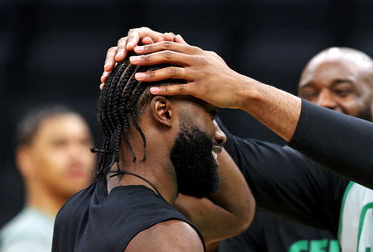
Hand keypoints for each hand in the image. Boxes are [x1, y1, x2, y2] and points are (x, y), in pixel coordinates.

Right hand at [100, 27, 184, 87]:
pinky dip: (107, 74)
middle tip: (119, 59)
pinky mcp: (121, 65)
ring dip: (110, 61)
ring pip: (113, 53)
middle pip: (122, 42)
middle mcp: (133, 43)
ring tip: (108, 71)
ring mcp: (126, 54)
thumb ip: (170, 46)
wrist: (170, 76)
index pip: (135, 33)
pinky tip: (103, 82)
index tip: (131, 48)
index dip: (132, 39)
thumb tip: (170, 35)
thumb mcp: (172, 54)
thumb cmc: (173, 61)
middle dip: (120, 50)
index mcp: (145, 36)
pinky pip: (111, 67)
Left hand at [129, 41, 254, 109]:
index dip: (151, 47)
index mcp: (196, 52)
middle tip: (131, 59)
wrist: (241, 90)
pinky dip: (165, 89)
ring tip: (137, 77)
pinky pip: (179, 88)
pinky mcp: (201, 88)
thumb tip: (177, 38)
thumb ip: (191, 49)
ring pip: (170, 71)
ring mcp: (198, 74)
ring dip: (151, 73)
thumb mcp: (209, 58)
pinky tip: (153, 91)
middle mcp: (196, 60)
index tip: (137, 49)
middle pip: (166, 55)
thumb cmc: (224, 76)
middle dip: (146, 57)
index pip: (169, 46)